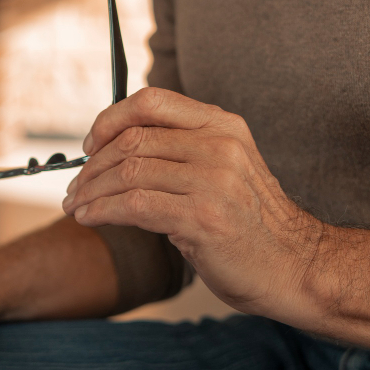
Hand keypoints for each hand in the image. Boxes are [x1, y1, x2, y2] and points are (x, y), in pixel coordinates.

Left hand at [62, 87, 326, 328]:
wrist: (295, 268)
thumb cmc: (249, 226)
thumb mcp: (223, 172)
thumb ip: (181, 153)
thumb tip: (114, 151)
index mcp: (222, 126)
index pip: (151, 102)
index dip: (109, 120)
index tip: (90, 145)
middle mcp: (219, 145)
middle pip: (132, 140)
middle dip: (92, 166)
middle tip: (74, 188)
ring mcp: (214, 180)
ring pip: (128, 172)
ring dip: (91, 191)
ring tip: (76, 206)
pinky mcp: (203, 216)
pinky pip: (134, 205)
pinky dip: (103, 211)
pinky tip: (90, 219)